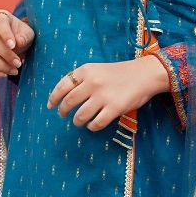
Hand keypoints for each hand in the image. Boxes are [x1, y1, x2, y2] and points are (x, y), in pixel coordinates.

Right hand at [0, 9, 35, 76]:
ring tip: (14, 71)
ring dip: (0, 65)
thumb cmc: (22, 36)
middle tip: (18, 64)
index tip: (13, 46)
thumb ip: (24, 37)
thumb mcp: (28, 35)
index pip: (0, 23)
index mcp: (1, 17)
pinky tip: (3, 74)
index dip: (5, 34)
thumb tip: (18, 42)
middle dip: (6, 54)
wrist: (16, 45)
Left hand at [47, 56, 168, 130]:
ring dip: (77, 121)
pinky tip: (93, 125)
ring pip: (81, 115)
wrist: (145, 74)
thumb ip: (82, 79)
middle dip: (64, 111)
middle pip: (69, 102)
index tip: (51, 105)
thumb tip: (63, 96)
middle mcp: (92, 82)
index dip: (54, 98)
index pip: (62, 86)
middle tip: (64, 115)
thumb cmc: (120, 73)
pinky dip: (92, 127)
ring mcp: (103, 96)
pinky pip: (96, 123)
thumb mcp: (98, 69)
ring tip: (79, 121)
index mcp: (86, 70)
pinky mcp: (114, 108)